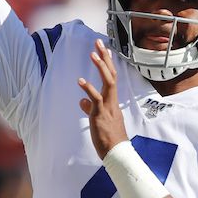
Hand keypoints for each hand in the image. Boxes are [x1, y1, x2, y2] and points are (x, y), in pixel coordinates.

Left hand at [78, 39, 128, 159]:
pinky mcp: (101, 115)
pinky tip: (80, 81)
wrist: (117, 154)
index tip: (104, 50)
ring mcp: (108, 107)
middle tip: (99, 43)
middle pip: (112, 75)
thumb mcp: (99, 121)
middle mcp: (113, 101)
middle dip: (105, 58)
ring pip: (108, 83)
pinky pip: (96, 99)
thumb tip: (82, 102)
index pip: (112, 78)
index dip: (108, 63)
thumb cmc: (109, 139)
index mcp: (113, 102)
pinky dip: (89, 89)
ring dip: (100, 67)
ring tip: (92, 54)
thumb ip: (90, 109)